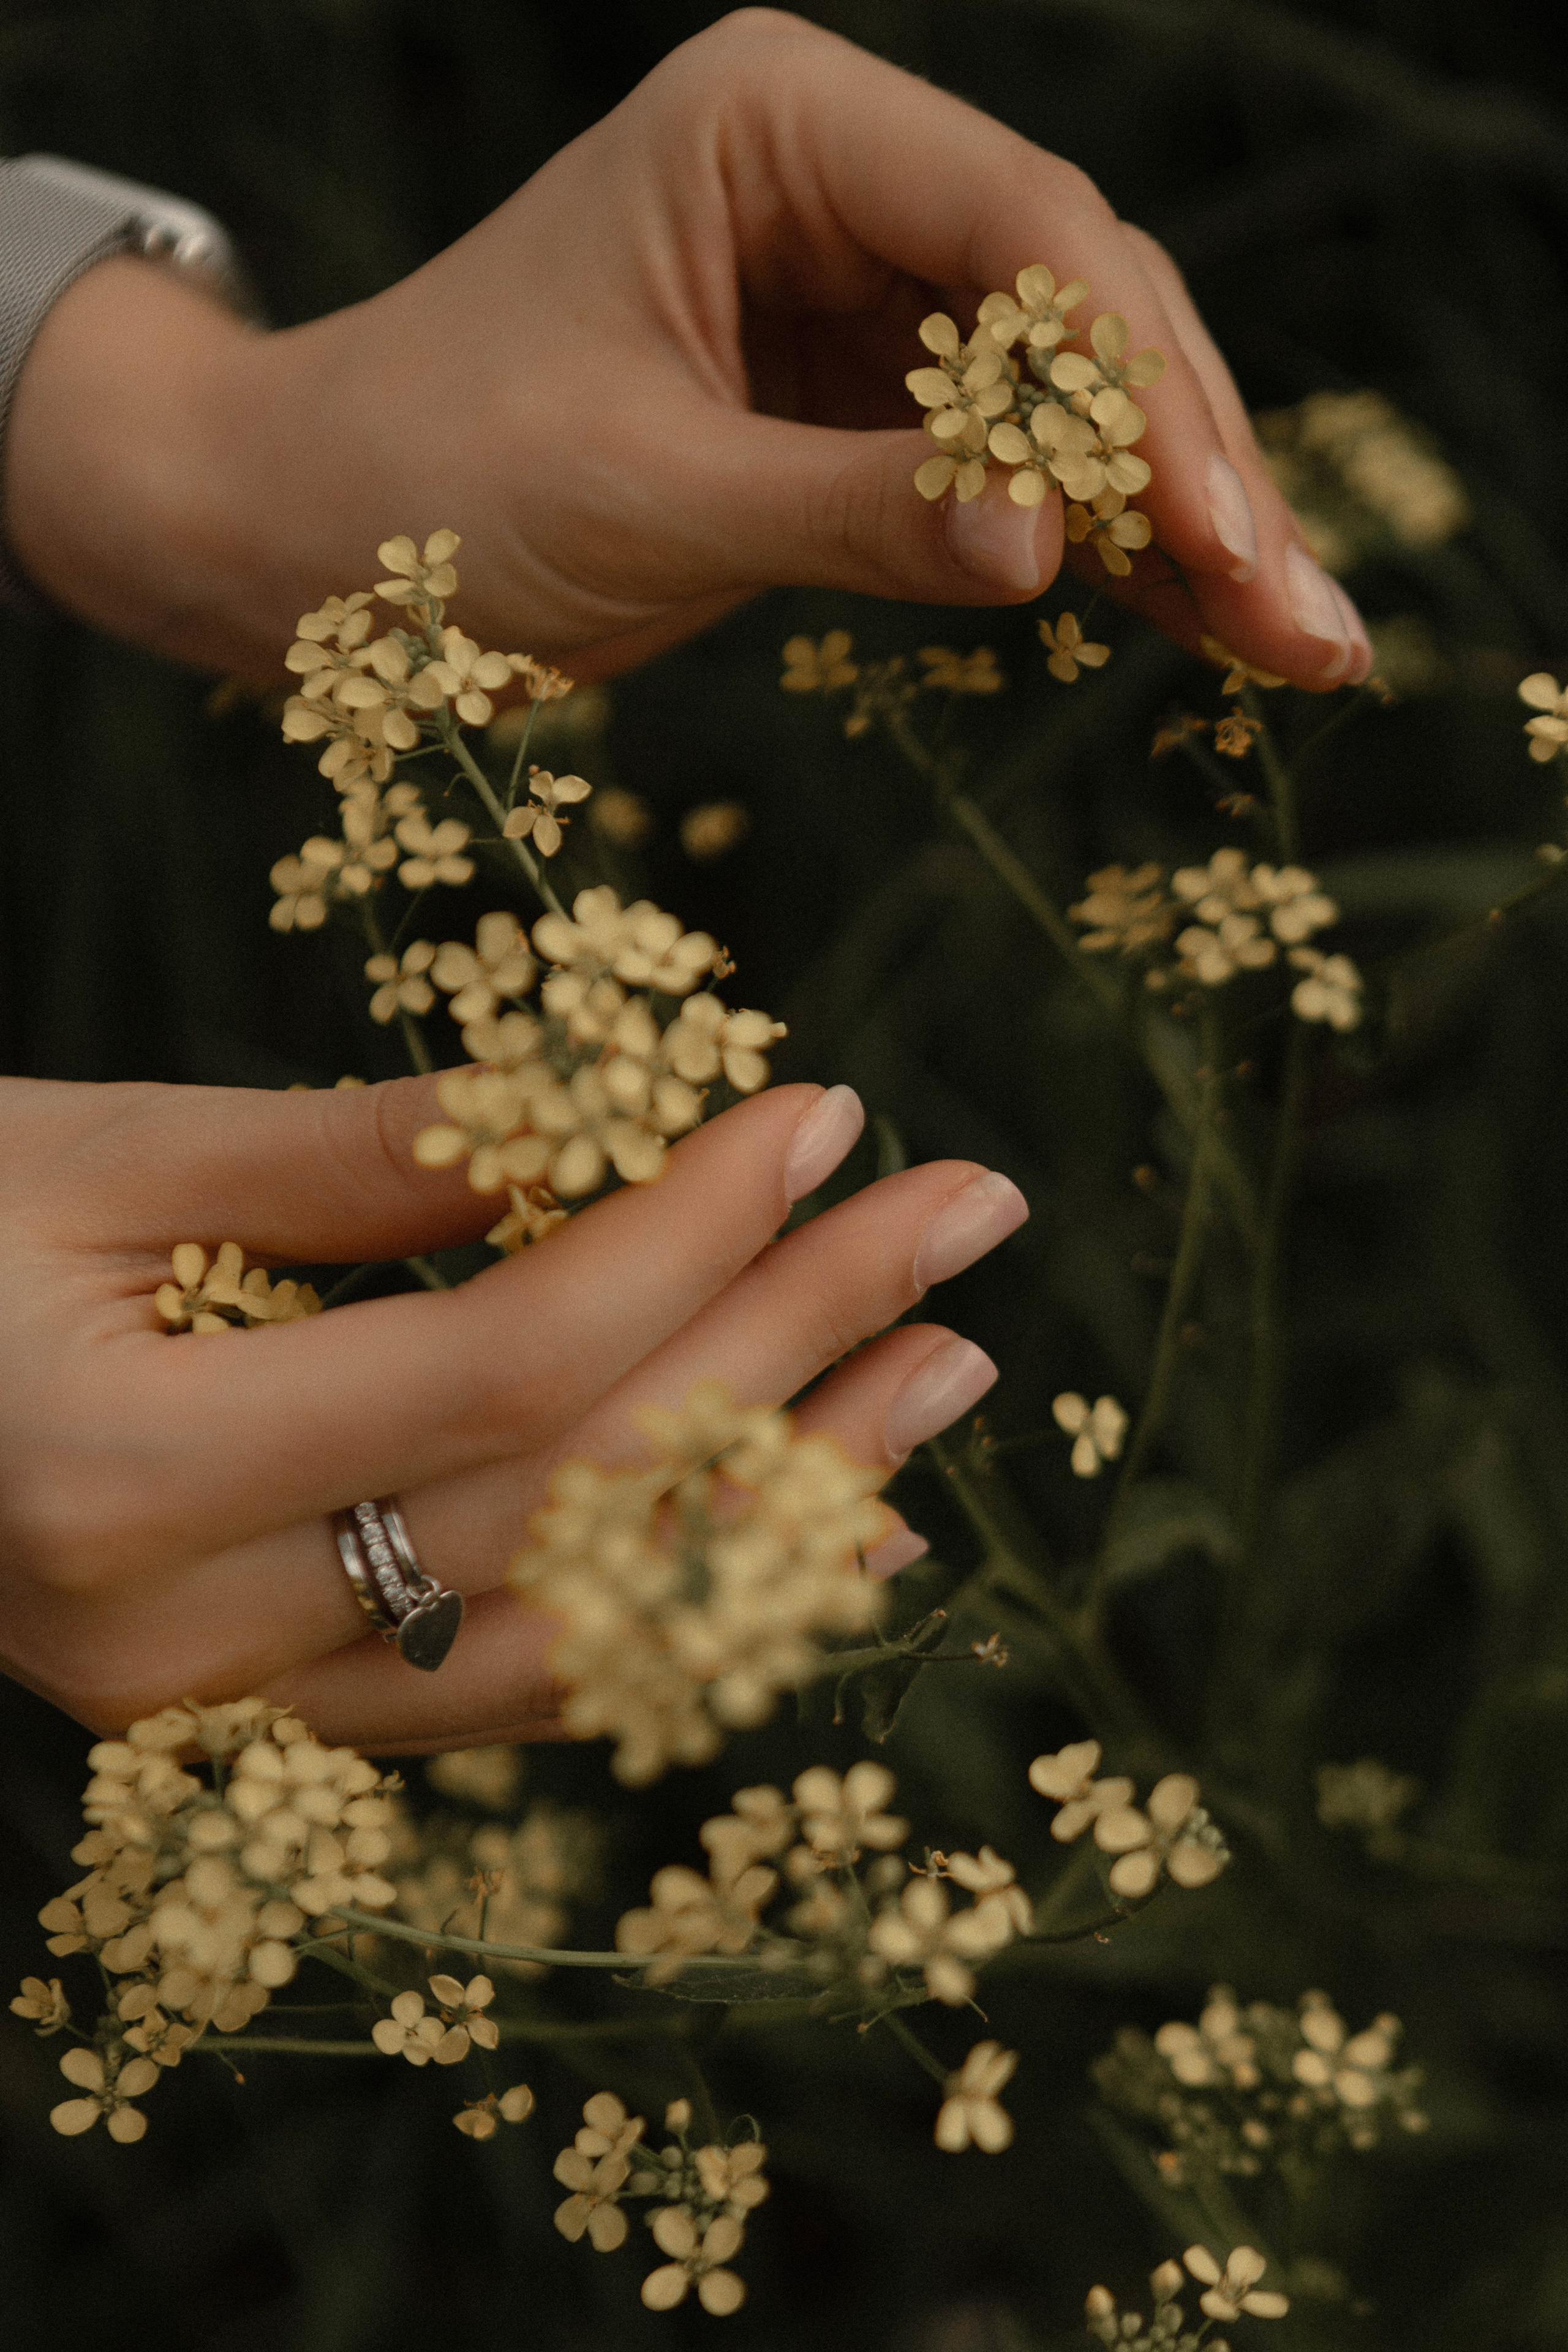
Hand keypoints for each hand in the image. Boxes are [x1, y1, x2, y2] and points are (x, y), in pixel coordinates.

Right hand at [0, 1074, 1024, 1749]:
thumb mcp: (96, 1154)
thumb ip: (349, 1155)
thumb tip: (597, 1113)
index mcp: (124, 1476)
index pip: (501, 1363)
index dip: (686, 1234)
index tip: (822, 1115)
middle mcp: (184, 1643)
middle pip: (572, 1495)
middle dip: (789, 1345)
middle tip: (962, 1221)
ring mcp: (221, 1714)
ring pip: (568, 1634)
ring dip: (777, 1504)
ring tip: (943, 1377)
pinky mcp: (250, 1723)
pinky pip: (503, 1689)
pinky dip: (672, 1610)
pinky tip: (814, 1539)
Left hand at [8, 9, 1366, 690]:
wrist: (310, 540)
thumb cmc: (424, 482)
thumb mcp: (639, 492)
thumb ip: (850, 512)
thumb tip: (1051, 547)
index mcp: (777, 125)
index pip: (1019, 231)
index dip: (1133, 389)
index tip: (1217, 532)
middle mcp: (842, 184)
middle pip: (1082, 306)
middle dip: (1194, 464)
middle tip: (1300, 615)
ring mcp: (864, 298)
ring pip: (1073, 400)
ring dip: (1182, 524)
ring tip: (1301, 647)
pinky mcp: (864, 412)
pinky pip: (1011, 477)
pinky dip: (1100, 559)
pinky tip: (1206, 633)